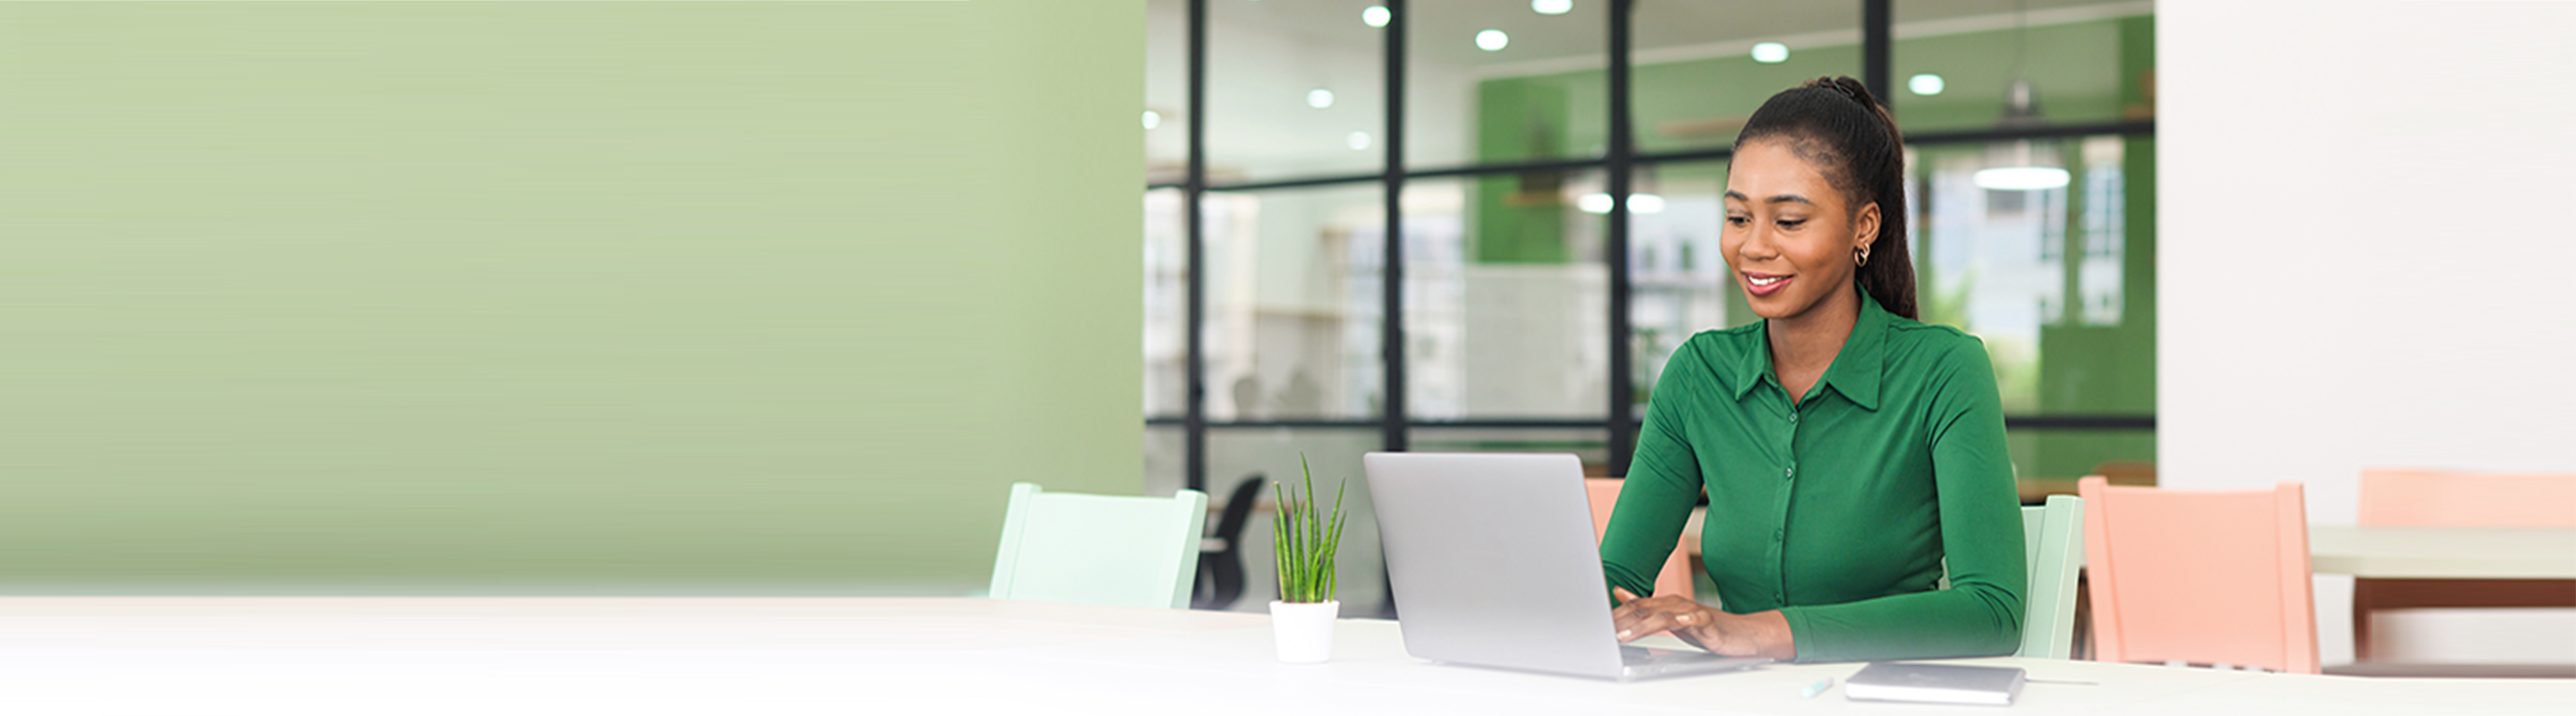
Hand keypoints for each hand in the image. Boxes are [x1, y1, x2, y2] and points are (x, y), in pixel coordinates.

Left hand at [1610, 587, 1794, 659]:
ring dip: (1641, 626)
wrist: (1743, 633)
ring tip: (1624, 636)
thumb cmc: (1706, 628)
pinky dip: (1685, 621)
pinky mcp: (1709, 622)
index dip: (1615, 615)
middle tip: (1601, 632)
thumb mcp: (1671, 619)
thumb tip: (1620, 593)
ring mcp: (1693, 612)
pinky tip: (1676, 623)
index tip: (1596, 624)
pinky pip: (1696, 620)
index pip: (1635, 607)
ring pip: (1663, 616)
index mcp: (1665, 604)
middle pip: (1644, 609)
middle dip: (1621, 621)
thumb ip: (1646, 607)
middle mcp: (1676, 604)